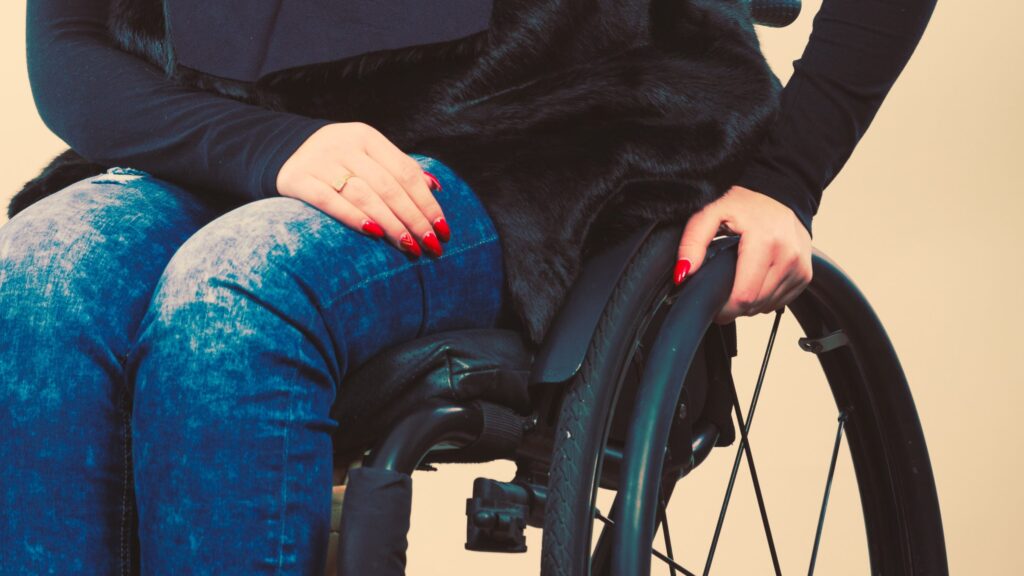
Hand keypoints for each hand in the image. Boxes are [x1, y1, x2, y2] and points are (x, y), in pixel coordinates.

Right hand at [275, 122, 449, 257]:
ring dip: (391, 223)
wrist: (282, 152)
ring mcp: (319, 161)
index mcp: (366, 137)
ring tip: (409, 246)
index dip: (427, 202)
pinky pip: (330, 201)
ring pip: (364, 195)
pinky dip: (354, 217)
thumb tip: (436, 187)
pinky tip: (374, 234)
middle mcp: (343, 145)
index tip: (443, 229)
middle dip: (414, 218)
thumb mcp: (366, 156)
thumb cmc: (337, 162)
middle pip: (388, 186)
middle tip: (430, 245)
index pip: (405, 172)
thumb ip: (398, 169)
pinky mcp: (297, 179)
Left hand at [673, 185, 811, 323]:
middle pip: (755, 304)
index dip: (724, 309)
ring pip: (768, 306)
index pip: (744, 295)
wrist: (780, 192)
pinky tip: (755, 280)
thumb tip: (683, 273)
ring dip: (749, 303)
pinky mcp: (805, 274)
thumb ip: (693, 242)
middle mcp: (788, 256)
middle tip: (721, 291)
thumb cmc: (744, 203)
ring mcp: (800, 267)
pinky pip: (781, 301)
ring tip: (738, 281)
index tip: (711, 306)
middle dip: (734, 306)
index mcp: (765, 241)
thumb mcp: (711, 212)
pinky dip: (765, 297)